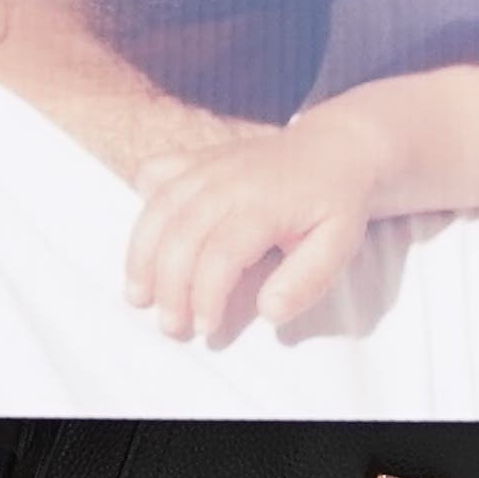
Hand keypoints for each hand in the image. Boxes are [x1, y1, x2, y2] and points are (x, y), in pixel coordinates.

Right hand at [118, 125, 374, 347]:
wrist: (336, 149)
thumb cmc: (335, 203)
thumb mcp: (339, 244)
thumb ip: (307, 280)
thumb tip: (269, 312)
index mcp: (264, 203)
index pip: (220, 255)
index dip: (205, 295)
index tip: (206, 328)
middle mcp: (227, 180)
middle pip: (180, 235)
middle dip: (168, 287)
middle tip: (170, 325)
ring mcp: (207, 166)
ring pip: (159, 209)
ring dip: (142, 256)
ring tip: (138, 295)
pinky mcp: (196, 160)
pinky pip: (155, 174)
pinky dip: (142, 205)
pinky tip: (145, 239)